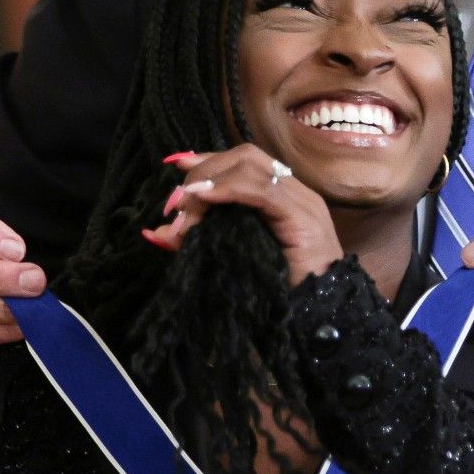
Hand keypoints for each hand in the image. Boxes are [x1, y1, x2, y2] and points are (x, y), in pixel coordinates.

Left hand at [146, 147, 343, 287]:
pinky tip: (204, 200)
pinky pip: (261, 190)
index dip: (209, 161)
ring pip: (251, 166)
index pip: (245, 162)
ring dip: (210, 181)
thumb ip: (197, 241)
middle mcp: (294, 192)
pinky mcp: (302, 216)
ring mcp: (301, 202)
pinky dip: (227, 189)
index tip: (176, 167)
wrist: (318, 317)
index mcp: (282, 200)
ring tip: (186, 206)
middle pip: (245, 156)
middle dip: (204, 171)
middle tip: (176, 202)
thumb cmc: (278, 293)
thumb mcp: (228, 259)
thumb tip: (155, 231)